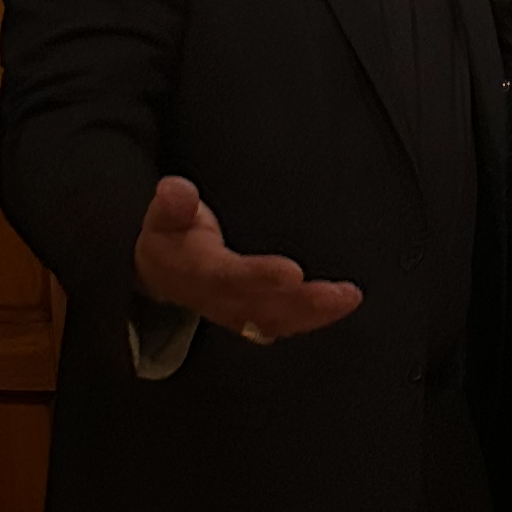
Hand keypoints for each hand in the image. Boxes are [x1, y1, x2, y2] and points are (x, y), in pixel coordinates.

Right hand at [134, 176, 362, 342]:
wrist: (162, 273)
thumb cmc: (170, 237)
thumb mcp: (162, 217)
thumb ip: (172, 204)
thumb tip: (177, 188)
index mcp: (196, 275)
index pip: (229, 278)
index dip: (259, 277)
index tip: (293, 273)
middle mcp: (218, 301)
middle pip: (262, 307)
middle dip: (301, 303)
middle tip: (337, 294)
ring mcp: (236, 314)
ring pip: (278, 321)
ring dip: (316, 313)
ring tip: (349, 297)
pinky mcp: (252, 318)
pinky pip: (284, 323)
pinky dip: (314, 318)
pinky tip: (343, 303)